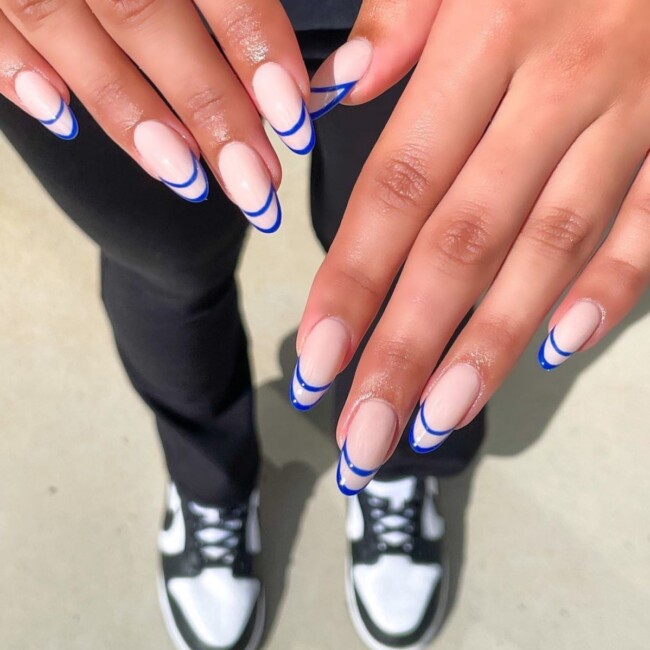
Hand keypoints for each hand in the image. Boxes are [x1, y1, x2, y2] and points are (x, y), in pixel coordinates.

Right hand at [0, 0, 314, 232]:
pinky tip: (61, 118)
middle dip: (207, 110)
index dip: (254, 43)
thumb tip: (334, 45)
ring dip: (127, 114)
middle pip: (142, 14)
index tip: (293, 112)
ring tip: (187, 177)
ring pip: (60, 23)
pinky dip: (16, 69)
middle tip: (256, 182)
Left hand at [297, 0, 649, 493]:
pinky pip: (648, 224)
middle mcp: (552, 89)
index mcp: (483, 39)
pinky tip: (555, 349)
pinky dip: (610, 289)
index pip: (396, 190)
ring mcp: (628, 117)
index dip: (351, 283)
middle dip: (405, 350)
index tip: (314, 361)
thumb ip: (399, 17)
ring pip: (547, 253)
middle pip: (461, 246)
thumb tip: (334, 88)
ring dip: (487, 346)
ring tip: (434, 420)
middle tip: (363, 435)